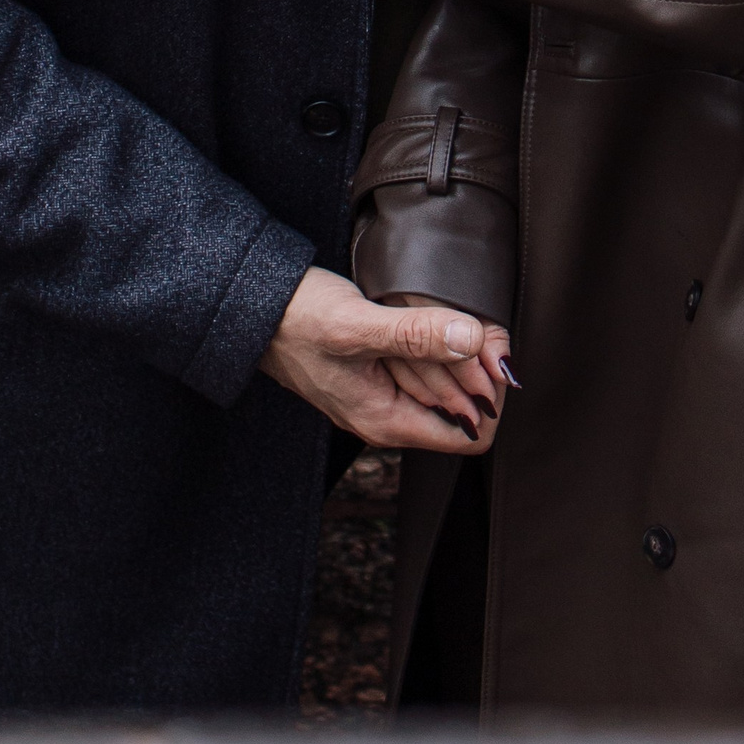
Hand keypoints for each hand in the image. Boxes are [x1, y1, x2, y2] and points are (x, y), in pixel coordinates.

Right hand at [260, 265, 509, 452]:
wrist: (254, 308)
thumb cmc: (297, 319)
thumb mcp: (358, 324)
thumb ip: (416, 334)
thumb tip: (472, 341)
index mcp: (388, 421)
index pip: (473, 435)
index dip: (490, 396)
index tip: (488, 352)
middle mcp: (389, 417)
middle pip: (463, 407)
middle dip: (477, 367)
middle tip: (479, 325)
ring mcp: (383, 395)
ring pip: (446, 384)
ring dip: (457, 352)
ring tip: (450, 318)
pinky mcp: (378, 370)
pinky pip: (424, 365)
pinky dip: (434, 342)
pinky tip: (426, 318)